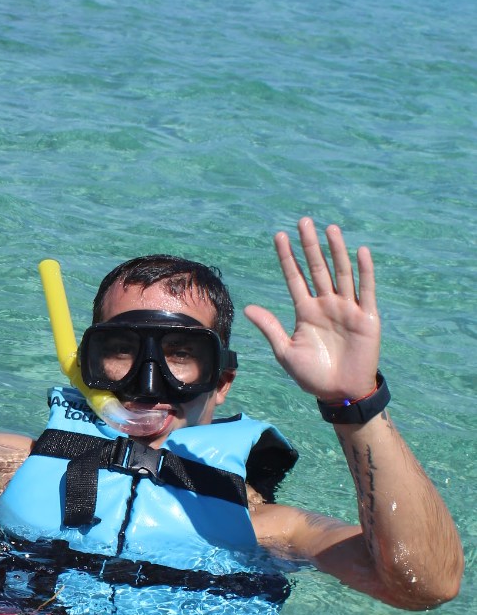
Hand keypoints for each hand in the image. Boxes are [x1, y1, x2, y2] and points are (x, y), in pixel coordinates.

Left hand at [244, 217, 380, 402]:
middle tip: (303, 221)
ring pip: (341, 273)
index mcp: (305, 311)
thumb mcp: (285, 351)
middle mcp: (326, 305)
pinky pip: (365, 290)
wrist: (340, 393)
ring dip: (336, 251)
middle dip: (310, 245)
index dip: (288, 257)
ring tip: (329, 228)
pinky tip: (359, 251)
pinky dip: (364, 271)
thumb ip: (270, 327)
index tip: (279, 236)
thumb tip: (247, 307)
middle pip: (317, 268)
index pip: (295, 277)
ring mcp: (347, 309)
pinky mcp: (367, 318)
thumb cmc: (312, 375)